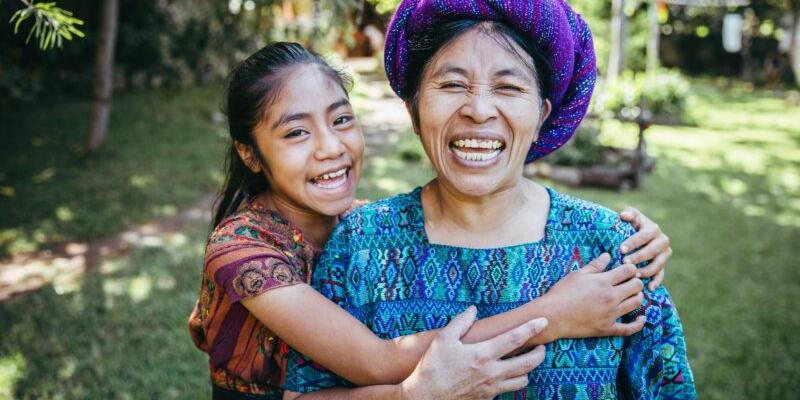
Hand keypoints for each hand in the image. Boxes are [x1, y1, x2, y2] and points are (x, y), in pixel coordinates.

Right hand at [400, 306, 547, 399]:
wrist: (424, 398)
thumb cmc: (432, 367)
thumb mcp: (443, 339)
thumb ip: (461, 322)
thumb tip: (473, 309)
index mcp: (483, 355)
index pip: (515, 339)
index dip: (531, 328)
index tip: (543, 321)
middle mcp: (492, 373)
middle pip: (528, 363)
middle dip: (540, 353)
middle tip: (542, 346)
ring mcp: (491, 388)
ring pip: (522, 380)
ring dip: (528, 370)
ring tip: (526, 361)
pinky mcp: (487, 399)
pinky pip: (507, 390)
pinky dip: (512, 381)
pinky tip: (506, 374)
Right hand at [545, 253, 645, 338]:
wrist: (553, 315)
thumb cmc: (562, 292)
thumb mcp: (577, 274)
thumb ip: (595, 265)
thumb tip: (608, 255)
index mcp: (603, 282)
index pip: (628, 271)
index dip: (631, 268)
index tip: (627, 269)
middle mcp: (611, 297)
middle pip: (636, 286)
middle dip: (636, 281)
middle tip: (630, 281)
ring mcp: (610, 314)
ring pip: (636, 303)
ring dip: (637, 297)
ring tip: (632, 294)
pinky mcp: (607, 328)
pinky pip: (629, 328)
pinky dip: (638, 324)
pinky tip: (642, 318)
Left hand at [619, 206, 671, 289]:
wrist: (636, 234)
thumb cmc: (630, 225)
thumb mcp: (630, 216)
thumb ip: (629, 214)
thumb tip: (624, 215)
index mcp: (653, 228)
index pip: (645, 235)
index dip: (634, 242)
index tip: (621, 249)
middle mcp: (662, 240)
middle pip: (652, 250)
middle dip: (639, 256)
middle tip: (625, 262)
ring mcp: (664, 254)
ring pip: (658, 264)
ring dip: (647, 270)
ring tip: (634, 274)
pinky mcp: (663, 264)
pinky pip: (661, 274)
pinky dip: (656, 281)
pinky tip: (649, 288)